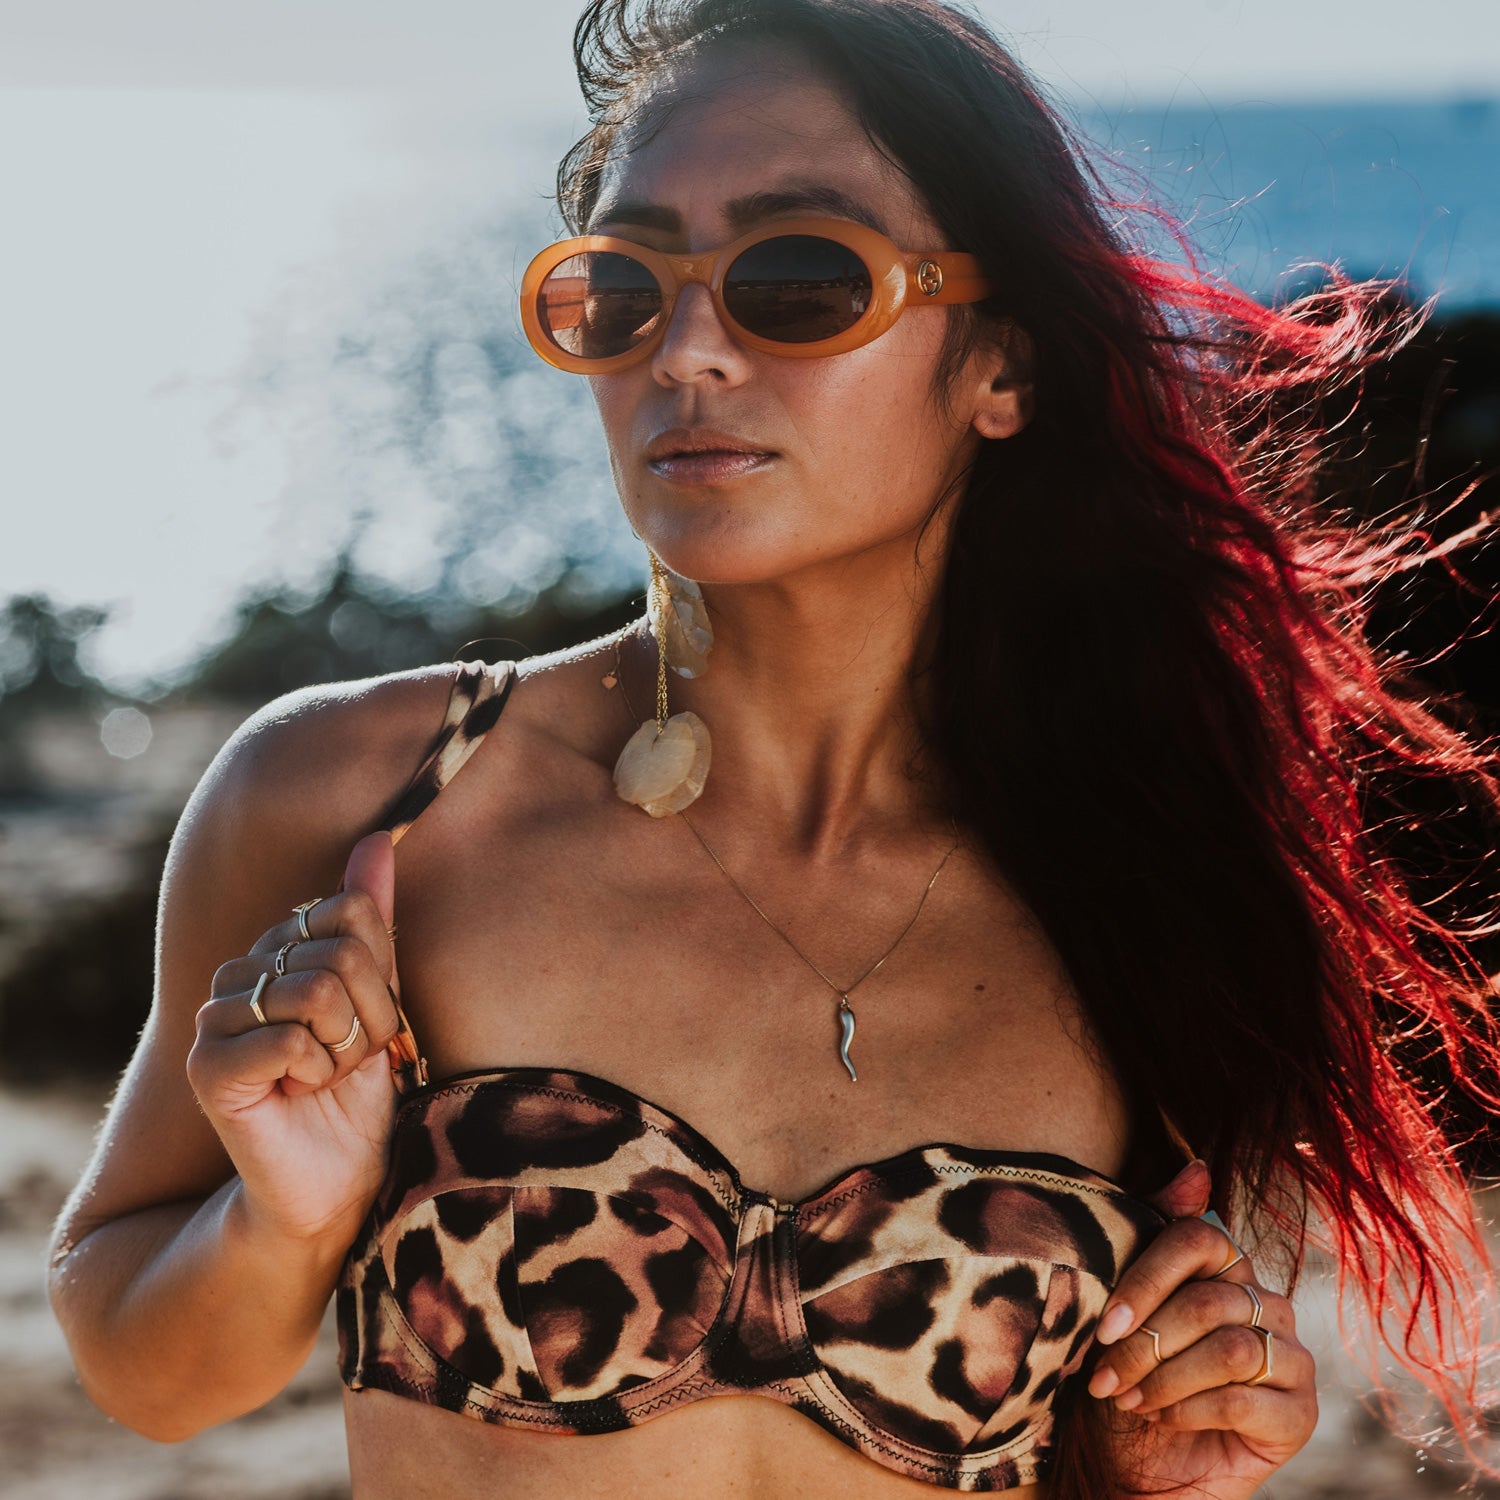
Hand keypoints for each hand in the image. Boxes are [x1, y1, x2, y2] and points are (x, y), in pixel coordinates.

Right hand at [186, 832, 401, 1246]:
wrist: (338, 1181)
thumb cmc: (362, 1092)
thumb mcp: (382, 996)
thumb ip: (373, 920)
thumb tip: (377, 836)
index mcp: (277, 951)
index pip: (351, 910)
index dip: (383, 975)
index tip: (371, 1023)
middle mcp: (239, 974)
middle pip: (342, 948)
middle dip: (373, 1016)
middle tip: (350, 1060)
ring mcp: (215, 1019)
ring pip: (319, 988)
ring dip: (348, 1046)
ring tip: (326, 1078)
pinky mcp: (206, 1067)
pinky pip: (293, 1036)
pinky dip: (319, 1072)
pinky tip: (300, 1095)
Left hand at [1085, 1161, 1317, 1499]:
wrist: (1130, 1471)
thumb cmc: (1120, 1381)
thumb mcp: (1118, 1305)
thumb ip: (1151, 1231)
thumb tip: (1198, 1168)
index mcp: (1223, 1268)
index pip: (1197, 1238)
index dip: (1147, 1278)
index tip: (1103, 1324)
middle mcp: (1264, 1304)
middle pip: (1209, 1300)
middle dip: (1146, 1343)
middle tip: (1104, 1376)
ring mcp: (1290, 1360)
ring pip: (1231, 1348)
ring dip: (1166, 1378)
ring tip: (1131, 1399)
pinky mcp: (1300, 1416)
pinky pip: (1250, 1398)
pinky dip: (1192, 1409)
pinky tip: (1164, 1419)